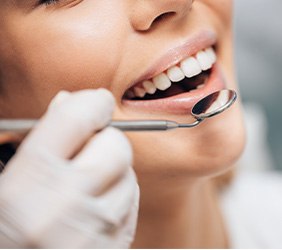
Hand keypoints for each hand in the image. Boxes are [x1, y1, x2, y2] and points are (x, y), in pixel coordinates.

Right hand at [0, 89, 138, 247]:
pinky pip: (131, 200)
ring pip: (129, 172)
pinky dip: (119, 193)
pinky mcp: (116, 246)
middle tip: (86, 149)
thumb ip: (40, 137)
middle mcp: (66, 207)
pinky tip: (96, 204)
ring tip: (85, 185)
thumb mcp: (8, 179)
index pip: (77, 117)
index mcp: (29, 183)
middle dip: (104, 139)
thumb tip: (68, 101)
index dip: (91, 101)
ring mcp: (97, 231)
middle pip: (116, 144)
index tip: (95, 102)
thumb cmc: (7, 226)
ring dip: (112, 169)